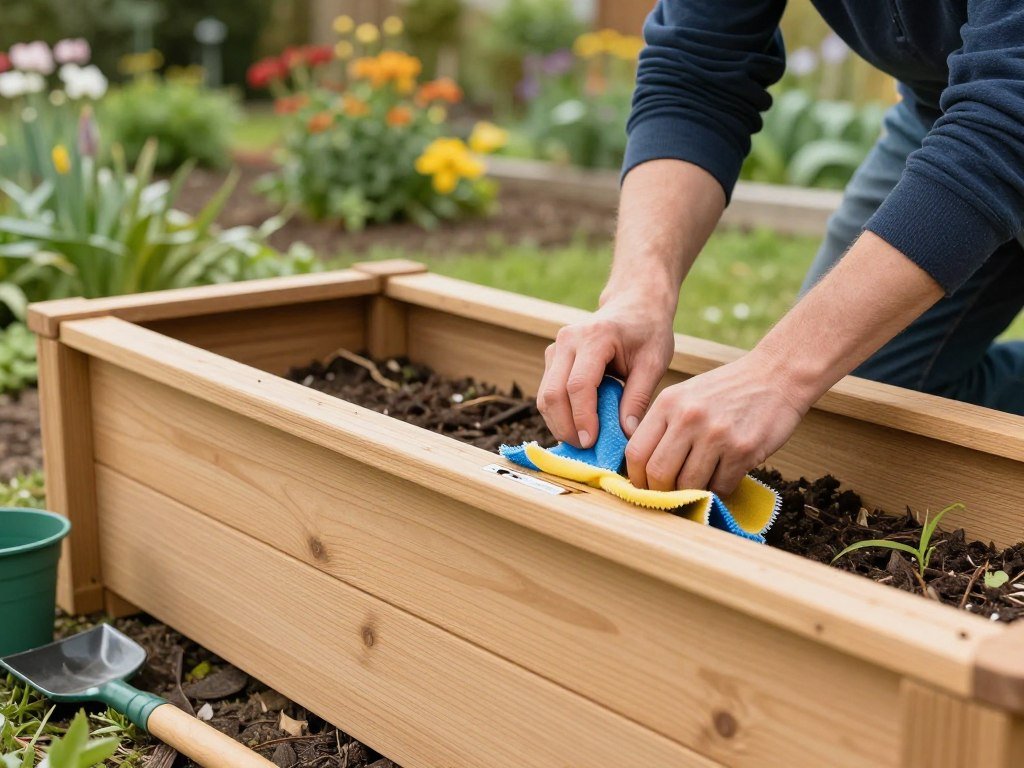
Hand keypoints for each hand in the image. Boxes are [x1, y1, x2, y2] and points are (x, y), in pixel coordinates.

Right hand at [537, 298, 674, 447]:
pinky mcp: (552, 358)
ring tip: (583, 441)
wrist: (633, 305)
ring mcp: (555, 348)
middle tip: (586, 449)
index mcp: (594, 337)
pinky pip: (547, 393)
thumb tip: (626, 435)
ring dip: (559, 424)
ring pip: (544, 396)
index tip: (593, 443)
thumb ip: (639, 398)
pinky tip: (578, 427)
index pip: (579, 385)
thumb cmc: (647, 332)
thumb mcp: (654, 363)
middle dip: (566, 427)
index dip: (582, 418)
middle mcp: (568, 340)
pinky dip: (559, 414)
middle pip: (553, 393)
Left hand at [625, 349, 808, 495]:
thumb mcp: (685, 396)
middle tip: (670, 495)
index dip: (636, 477)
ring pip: (689, 485)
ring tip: (699, 485)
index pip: (636, 452)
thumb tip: (640, 468)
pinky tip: (722, 478)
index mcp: (668, 403)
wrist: (776, 376)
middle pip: (658, 473)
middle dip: (661, 492)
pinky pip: (720, 487)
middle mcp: (688, 418)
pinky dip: (718, 491)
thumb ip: (662, 426)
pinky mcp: (743, 450)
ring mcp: (716, 434)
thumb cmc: (726, 390)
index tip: (644, 485)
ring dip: (692, 493)